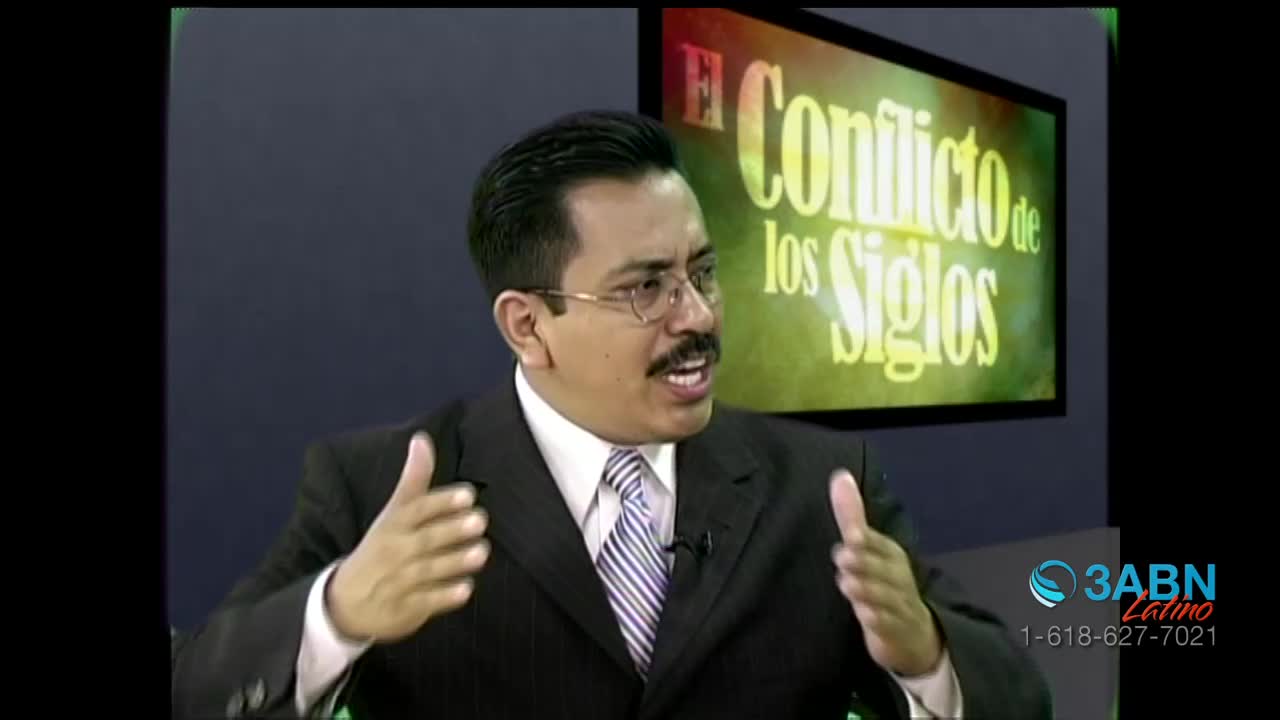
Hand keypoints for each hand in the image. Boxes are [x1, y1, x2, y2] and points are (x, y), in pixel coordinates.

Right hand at [326, 432, 489, 642]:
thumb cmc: (380, 548)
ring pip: (428, 570)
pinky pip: (425, 602)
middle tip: (479, 520)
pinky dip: (444, 597)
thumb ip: (413, 480)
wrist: (344, 602)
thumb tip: (422, 439)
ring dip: (455, 561)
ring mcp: (399, 581)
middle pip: (424, 539)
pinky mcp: (405, 609)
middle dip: (452, 530)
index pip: (416, 510)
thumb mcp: (392, 514)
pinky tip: (466, 590)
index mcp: (393, 525)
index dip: (441, 502)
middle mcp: (395, 551)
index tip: (467, 494)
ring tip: (481, 552)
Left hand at [829, 468, 941, 676]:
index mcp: (891, 555)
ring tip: (847, 583)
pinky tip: (865, 616)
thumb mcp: (867, 549)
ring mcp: (899, 606)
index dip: (867, 540)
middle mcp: (898, 577)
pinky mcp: (896, 631)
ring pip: (885, 597)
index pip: (880, 544)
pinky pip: (889, 625)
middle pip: (883, 570)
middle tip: (843, 556)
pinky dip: (878, 621)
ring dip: (867, 590)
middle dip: (865, 563)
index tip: (852, 534)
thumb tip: (839, 475)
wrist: (914, 634)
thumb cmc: (885, 584)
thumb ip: (851, 515)